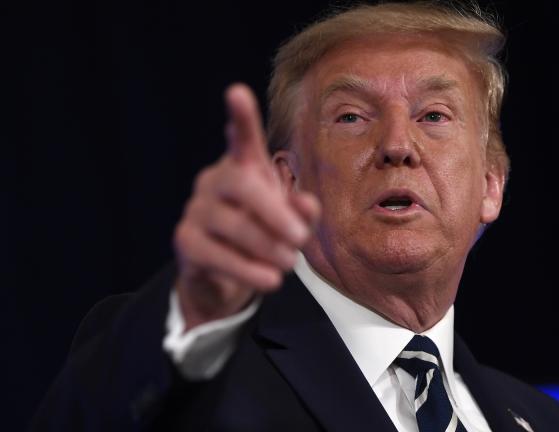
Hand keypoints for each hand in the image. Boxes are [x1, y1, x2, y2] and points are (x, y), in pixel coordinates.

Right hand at [173, 84, 319, 329]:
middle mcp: (215, 181)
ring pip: (233, 224)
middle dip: (274, 213)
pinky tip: (271, 280)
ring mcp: (196, 210)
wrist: (225, 278)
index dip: (241, 117)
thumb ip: (302, 212)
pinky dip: (249, 270)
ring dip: (268, 248)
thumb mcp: (291, 223)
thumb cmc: (264, 236)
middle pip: (242, 185)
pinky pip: (218, 255)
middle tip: (300, 240)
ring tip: (290, 264)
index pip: (242, 138)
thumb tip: (308, 205)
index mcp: (243, 169)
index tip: (236, 92)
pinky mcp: (185, 243)